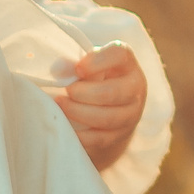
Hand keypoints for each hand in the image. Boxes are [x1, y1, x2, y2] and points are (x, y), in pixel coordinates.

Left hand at [52, 44, 145, 169]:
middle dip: (83, 93)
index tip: (78, 69)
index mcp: (127, 64)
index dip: (97, 61)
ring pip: (106, 118)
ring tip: (61, 105)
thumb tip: (58, 69)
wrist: (112, 110)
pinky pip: (100, 138)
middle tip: (67, 90)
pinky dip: (80, 134)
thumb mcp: (90, 67)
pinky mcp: (121, 135)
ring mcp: (131, 114)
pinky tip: (66, 126)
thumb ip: (73, 65)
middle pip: (112, 92)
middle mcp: (135, 88)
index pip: (120, 55)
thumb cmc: (96, 80)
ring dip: (78, 112)